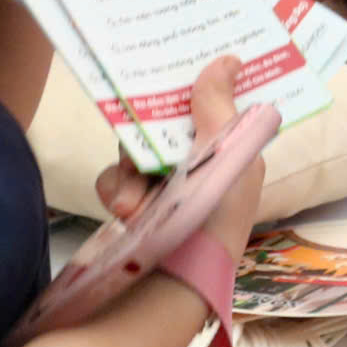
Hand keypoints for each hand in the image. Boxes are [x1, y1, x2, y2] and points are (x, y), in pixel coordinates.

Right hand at [94, 55, 265, 265]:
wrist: (176, 286)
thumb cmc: (213, 217)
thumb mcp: (224, 154)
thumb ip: (217, 106)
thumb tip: (227, 60)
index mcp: (230, 150)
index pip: (208, 106)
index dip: (189, 89)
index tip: (167, 68)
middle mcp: (200, 166)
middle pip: (162, 127)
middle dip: (148, 139)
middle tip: (141, 153)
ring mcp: (166, 188)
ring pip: (135, 153)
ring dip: (130, 174)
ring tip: (132, 204)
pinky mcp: (137, 208)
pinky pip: (116, 181)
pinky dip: (116, 191)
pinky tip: (122, 212)